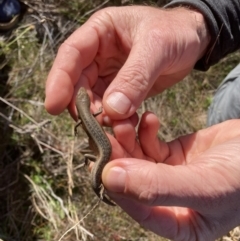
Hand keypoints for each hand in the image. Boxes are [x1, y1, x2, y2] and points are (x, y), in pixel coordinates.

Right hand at [45, 6, 209, 120]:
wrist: (192, 42)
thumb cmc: (175, 33)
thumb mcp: (156, 48)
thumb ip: (134, 77)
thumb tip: (112, 110)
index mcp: (100, 32)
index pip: (71, 55)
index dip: (59, 80)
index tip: (54, 106)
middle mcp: (98, 54)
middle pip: (78, 82)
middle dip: (82, 105)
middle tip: (92, 124)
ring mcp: (108, 73)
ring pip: (93, 98)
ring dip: (99, 116)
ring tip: (116, 125)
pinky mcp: (120, 89)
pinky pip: (110, 107)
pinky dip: (114, 119)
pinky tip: (126, 123)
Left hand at [104, 114, 239, 240]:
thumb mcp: (205, 186)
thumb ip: (158, 187)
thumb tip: (110, 179)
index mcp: (178, 222)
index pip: (138, 209)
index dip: (118, 187)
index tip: (101, 162)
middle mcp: (168, 200)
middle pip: (133, 180)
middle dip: (120, 155)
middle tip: (108, 131)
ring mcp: (168, 175)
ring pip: (137, 158)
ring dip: (129, 139)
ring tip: (125, 120)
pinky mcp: (171, 154)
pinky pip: (150, 143)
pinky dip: (146, 130)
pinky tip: (150, 118)